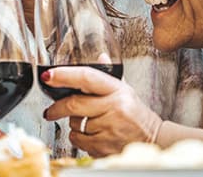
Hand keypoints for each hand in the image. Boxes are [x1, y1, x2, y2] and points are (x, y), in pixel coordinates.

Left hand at [41, 66, 162, 156]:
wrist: (154, 141)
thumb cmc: (137, 115)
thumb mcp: (126, 91)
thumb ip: (108, 76)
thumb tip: (100, 56)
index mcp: (118, 90)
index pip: (87, 77)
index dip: (64, 75)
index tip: (48, 76)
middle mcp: (114, 108)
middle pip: (74, 104)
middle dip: (56, 108)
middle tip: (50, 111)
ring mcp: (109, 128)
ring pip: (75, 124)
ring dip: (74, 124)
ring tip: (88, 123)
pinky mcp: (104, 147)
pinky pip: (79, 141)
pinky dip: (79, 139)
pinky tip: (92, 135)